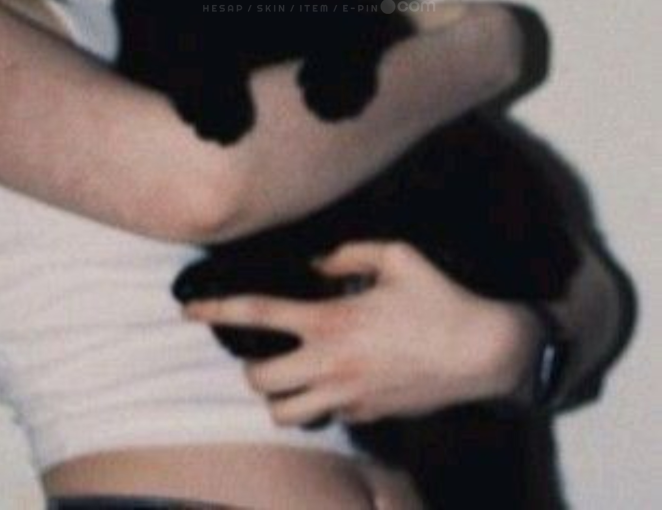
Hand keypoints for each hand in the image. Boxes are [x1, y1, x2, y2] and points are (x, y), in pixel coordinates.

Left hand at [183, 240, 536, 425]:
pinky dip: (318, 404)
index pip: (256, 316)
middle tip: (256, 352)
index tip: (185, 309)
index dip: (214, 310)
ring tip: (284, 375)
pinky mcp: (368, 418)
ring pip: (285, 414)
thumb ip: (346, 253)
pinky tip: (332, 382)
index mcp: (331, 321)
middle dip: (246, 367)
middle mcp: (332, 364)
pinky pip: (326, 418)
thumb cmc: (440, 298)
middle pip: (258, 380)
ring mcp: (349, 397)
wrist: (486, 354)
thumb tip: (315, 261)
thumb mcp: (396, 256)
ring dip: (276, 396)